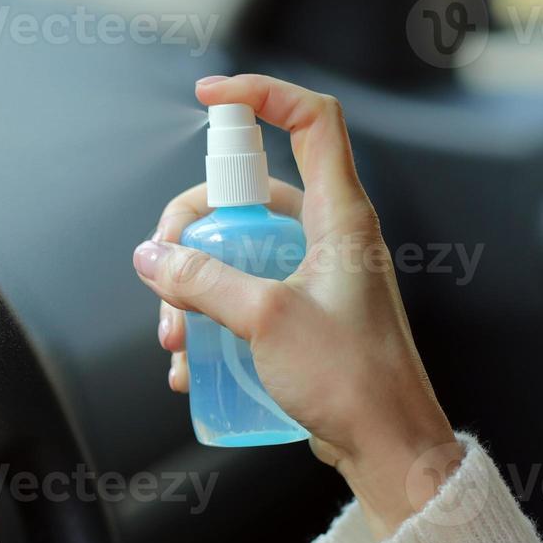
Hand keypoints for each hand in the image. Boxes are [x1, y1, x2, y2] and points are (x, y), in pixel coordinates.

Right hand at [133, 74, 462, 537]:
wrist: (389, 447)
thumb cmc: (353, 381)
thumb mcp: (266, 320)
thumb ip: (203, 281)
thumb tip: (152, 257)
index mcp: (340, 215)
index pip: (310, 120)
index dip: (261, 94)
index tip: (209, 98)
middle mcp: (329, 235)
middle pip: (245, 193)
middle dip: (191, 230)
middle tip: (163, 269)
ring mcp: (314, 274)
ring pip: (235, 249)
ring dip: (192, 286)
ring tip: (175, 337)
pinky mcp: (300, 313)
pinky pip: (241, 293)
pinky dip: (208, 319)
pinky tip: (192, 364)